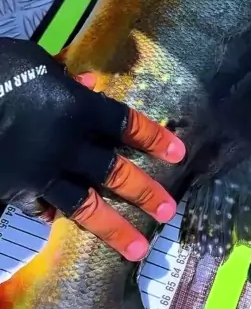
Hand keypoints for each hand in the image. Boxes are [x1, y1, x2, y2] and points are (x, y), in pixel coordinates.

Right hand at [0, 38, 184, 260]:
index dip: (152, 137)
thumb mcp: (33, 60)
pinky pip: (40, 206)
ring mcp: (41, 172)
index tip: (178, 153)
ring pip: (85, 205)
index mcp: (77, 108)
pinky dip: (51, 212)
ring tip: (139, 248)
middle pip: (114, 172)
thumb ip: (64, 76)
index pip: (125, 124)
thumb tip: (88, 83)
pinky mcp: (14, 189)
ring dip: (114, 228)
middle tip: (168, 210)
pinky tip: (57, 219)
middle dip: (144, 191)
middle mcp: (67, 145)